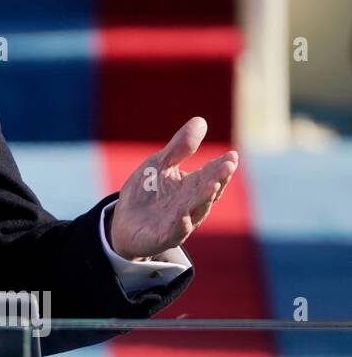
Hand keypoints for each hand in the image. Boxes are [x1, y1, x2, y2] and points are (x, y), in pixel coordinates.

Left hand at [110, 116, 237, 259]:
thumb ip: (179, 148)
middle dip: (218, 179)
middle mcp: (191, 205)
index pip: (211, 174)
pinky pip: (175, 231)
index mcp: (192, 187)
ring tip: (212, 185)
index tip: (231, 155)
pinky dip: (180, 224)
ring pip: (196, 211)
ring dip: (205, 199)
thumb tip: (201, 120)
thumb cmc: (147, 192)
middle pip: (208, 191)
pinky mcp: (163, 236)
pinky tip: (183, 214)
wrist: (125, 222)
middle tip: (227, 165)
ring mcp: (179, 222)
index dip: (221, 166)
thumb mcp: (160, 165)